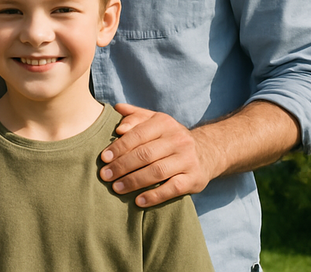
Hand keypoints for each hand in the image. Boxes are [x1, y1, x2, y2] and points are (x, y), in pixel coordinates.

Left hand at [99, 103, 213, 207]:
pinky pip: (172, 189)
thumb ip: (135, 115)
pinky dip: (154, 196)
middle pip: (145, 154)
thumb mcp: (154, 121)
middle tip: (105, 175)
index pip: (137, 134)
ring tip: (117, 188)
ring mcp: (187, 159)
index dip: (119, 147)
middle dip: (122, 166)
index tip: (103, 158)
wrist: (206, 151)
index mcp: (164, 122)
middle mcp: (177, 139)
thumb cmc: (169, 136)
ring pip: (157, 171)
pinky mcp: (194, 179)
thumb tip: (116, 110)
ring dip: (134, 181)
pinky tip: (139, 201)